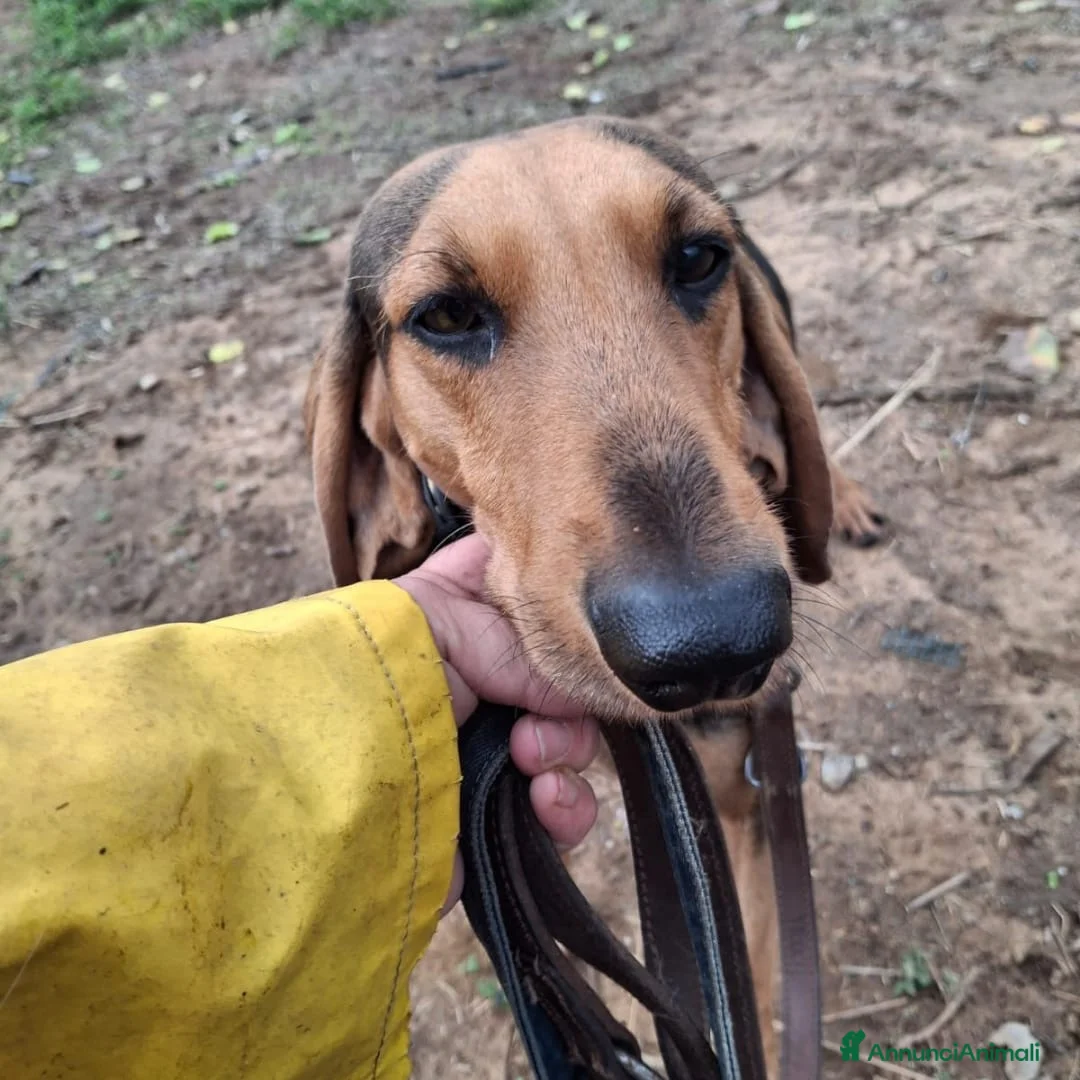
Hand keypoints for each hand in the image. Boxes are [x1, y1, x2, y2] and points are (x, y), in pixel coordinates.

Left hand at [395, 533, 599, 913]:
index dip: (560, 603)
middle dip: (569, 697)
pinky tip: (543, 801)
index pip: (532, 597)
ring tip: (530, 759)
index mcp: (464, 620)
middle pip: (569, 679)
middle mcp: (483, 684)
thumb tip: (595, 686)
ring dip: (567, 750)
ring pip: (575, 745)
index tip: (571, 613)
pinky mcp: (498, 816)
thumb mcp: (447, 625)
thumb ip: (529, 650)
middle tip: (535, 714)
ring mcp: (493, 752)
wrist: (321, 785)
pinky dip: (566, 808)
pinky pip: (565, 813)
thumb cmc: (370, 675)